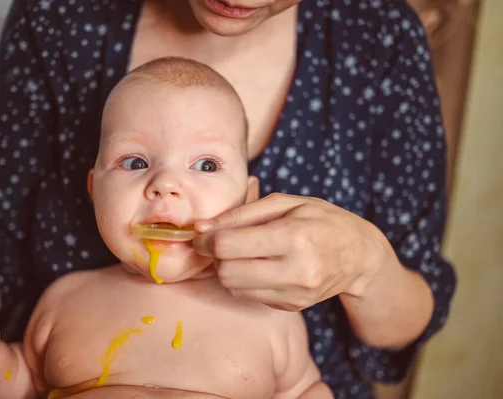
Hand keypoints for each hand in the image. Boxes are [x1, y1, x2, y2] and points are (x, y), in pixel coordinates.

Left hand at [193, 193, 392, 310]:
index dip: (206, 240)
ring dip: (228, 270)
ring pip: (234, 288)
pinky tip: (258, 266)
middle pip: (227, 272)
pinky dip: (244, 281)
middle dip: (216, 256)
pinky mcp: (293, 307)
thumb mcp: (286, 202)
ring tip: (242, 253)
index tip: (202, 233)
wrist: (360, 255)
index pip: (229, 246)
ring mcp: (296, 294)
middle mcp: (296, 270)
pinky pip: (249, 297)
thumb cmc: (321, 220)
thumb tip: (201, 227)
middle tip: (221, 243)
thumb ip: (241, 213)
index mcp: (294, 236)